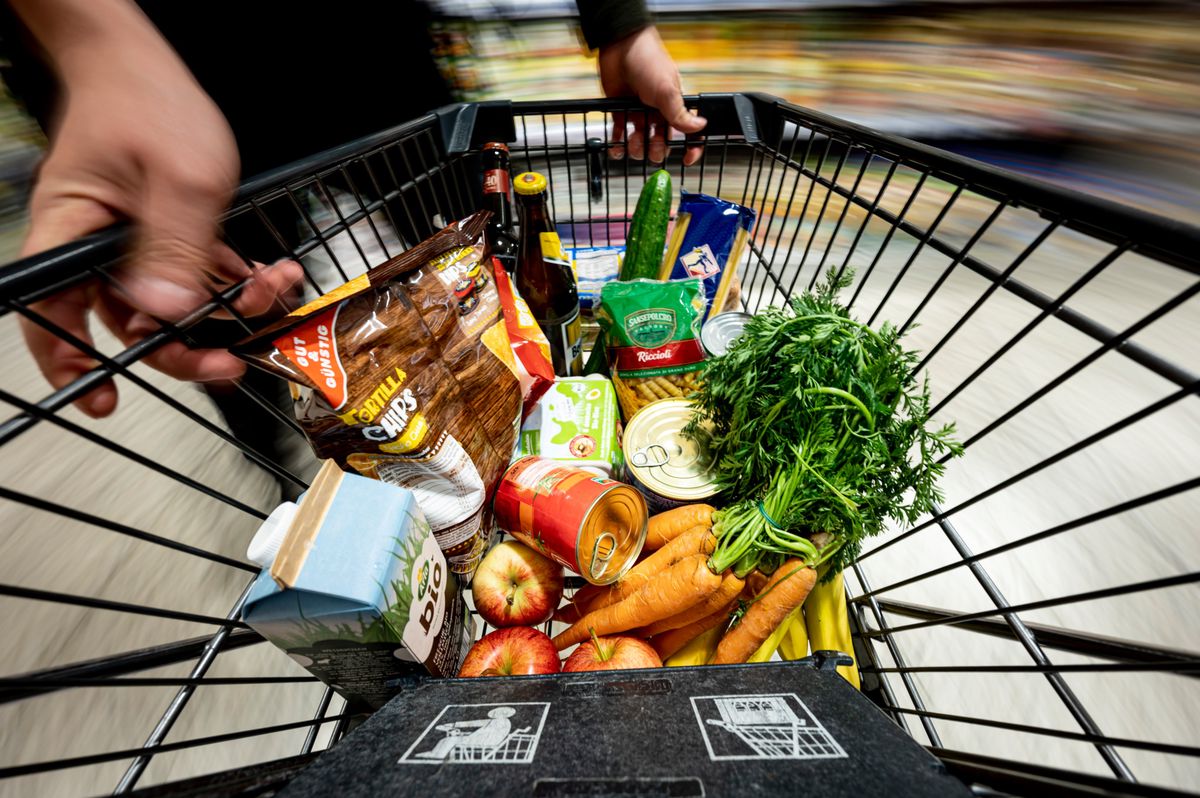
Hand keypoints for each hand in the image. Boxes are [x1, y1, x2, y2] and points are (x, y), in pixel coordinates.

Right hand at [17, 15, 300, 417]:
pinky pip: (193, 274)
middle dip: (184, 344)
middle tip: (229, 360)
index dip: (72, 363)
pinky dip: (231, 279)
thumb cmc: (148, 103)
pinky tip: (267, 273)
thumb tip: (168, 311)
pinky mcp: (162, 233)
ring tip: (270, 291)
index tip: (103, 397)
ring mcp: (129, 242)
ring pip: (172, 301)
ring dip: (226, 307)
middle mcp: (95, 248)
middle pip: (128, 322)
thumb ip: (176, 247)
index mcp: (73, 237)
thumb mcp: (181, 179)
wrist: (142, 63)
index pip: (53, 315)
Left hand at [597, 26, 705, 165]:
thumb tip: (700, 127)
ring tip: (632, 142)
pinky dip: (618, 144)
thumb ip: (680, 113)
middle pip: (661, 142)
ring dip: (636, 148)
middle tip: (651, 148)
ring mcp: (639, 112)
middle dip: (656, 150)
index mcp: (674, 106)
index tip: (686, 159)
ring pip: (640, 141)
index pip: (687, 131)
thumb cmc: (648, 62)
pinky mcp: (620, 111)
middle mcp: (658, 111)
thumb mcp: (667, 91)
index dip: (690, 147)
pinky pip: (620, 134)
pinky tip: (617, 146)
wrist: (620, 46)